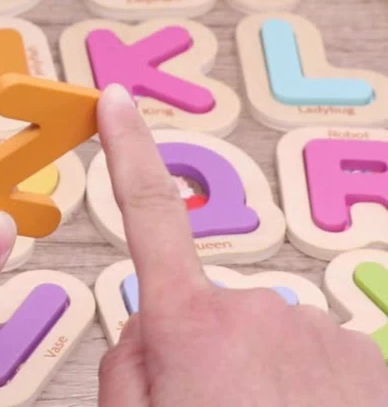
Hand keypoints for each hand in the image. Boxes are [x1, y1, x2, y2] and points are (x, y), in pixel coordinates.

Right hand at [96, 84, 387, 405]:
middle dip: (194, 354)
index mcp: (190, 325)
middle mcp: (257, 308)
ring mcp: (318, 330)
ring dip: (254, 380)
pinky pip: (311, 359)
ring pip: (259, 340)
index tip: (116, 100)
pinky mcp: (365, 356)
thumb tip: (147, 326)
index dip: (127, 150)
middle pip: (200, 311)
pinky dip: (302, 390)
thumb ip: (125, 369)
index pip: (148, 213)